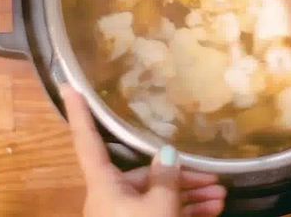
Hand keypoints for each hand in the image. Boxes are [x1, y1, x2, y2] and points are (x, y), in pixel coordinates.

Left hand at [61, 85, 225, 216]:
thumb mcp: (160, 208)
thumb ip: (167, 179)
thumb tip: (168, 154)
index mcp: (103, 185)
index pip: (88, 141)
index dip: (79, 113)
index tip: (69, 85)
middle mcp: (110, 198)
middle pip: (144, 175)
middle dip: (181, 174)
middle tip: (213, 176)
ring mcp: (124, 216)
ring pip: (157, 197)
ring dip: (190, 195)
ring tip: (221, 196)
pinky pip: (161, 213)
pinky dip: (185, 211)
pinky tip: (212, 210)